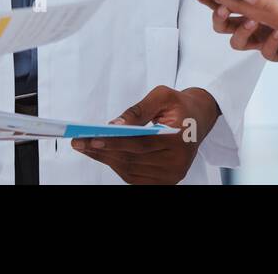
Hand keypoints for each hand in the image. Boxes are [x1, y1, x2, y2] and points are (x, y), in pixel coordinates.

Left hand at [71, 85, 219, 184]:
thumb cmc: (179, 105)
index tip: (92, 138)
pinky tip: (103, 154)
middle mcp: (178, 163)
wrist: (198, 119)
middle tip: (79, 142)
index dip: (115, 142)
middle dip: (102, 152)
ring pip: (131, 171)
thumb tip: (114, 126)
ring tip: (86, 147)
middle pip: (133, 160)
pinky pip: (135, 177)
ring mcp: (172, 175)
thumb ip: (138, 110)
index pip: (141, 144)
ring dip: (106, 160)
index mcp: (180, 139)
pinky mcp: (165, 181)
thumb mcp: (162, 95)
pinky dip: (117, 166)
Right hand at [192, 0, 277, 64]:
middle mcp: (255, 21)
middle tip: (223, 6)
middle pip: (223, 25)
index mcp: (254, 2)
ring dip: (240, 31)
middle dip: (218, 16)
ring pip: (238, 42)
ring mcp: (265, 37)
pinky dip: (270, 42)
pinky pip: (266, 52)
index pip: (224, 0)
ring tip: (252, 20)